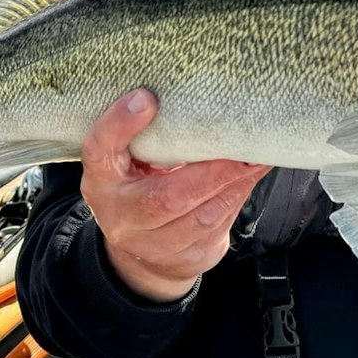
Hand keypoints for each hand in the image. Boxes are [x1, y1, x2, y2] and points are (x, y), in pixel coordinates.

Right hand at [80, 89, 270, 302]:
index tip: (146, 98)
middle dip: (212, 172)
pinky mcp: (185, 260)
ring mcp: (152, 245)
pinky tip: (252, 176)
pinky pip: (218, 228)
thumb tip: (193, 97)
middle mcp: (121, 216)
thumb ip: (146, 135)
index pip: (99, 150)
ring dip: (234, 184)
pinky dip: (238, 197)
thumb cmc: (138, 188)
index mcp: (103, 180)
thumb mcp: (126, 161)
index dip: (119, 125)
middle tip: (241, 144)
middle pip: (166, 198)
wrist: (138, 255)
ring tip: (257, 156)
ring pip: (202, 217)